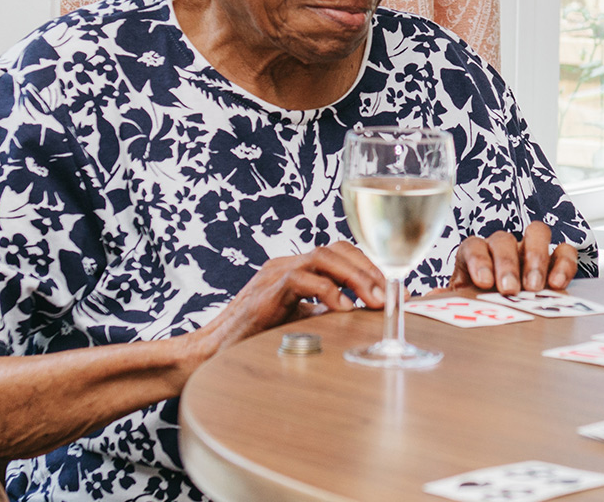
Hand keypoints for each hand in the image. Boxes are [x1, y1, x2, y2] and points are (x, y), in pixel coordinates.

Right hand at [190, 242, 386, 354]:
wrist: (210, 354)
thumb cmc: (253, 343)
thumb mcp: (298, 324)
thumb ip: (323, 314)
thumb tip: (361, 317)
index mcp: (293, 270)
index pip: (338, 252)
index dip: (369, 265)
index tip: (393, 288)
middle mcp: (284, 265)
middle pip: (336, 248)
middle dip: (369, 269)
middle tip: (390, 294)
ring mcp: (273, 276)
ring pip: (322, 257)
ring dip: (355, 277)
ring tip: (373, 300)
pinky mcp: (265, 294)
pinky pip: (301, 280)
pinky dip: (328, 292)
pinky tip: (344, 310)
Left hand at [447, 221, 578, 294]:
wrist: (502, 315)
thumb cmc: (480, 306)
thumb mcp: (461, 306)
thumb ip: (447, 300)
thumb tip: (435, 296)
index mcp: (475, 255)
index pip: (474, 246)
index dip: (479, 260)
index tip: (484, 282)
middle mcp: (502, 248)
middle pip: (504, 239)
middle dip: (507, 264)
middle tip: (510, 289)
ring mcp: (529, 251)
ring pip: (536, 234)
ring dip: (536, 258)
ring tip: (535, 287)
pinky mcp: (554, 260)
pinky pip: (563, 250)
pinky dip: (563, 263)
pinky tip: (557, 283)